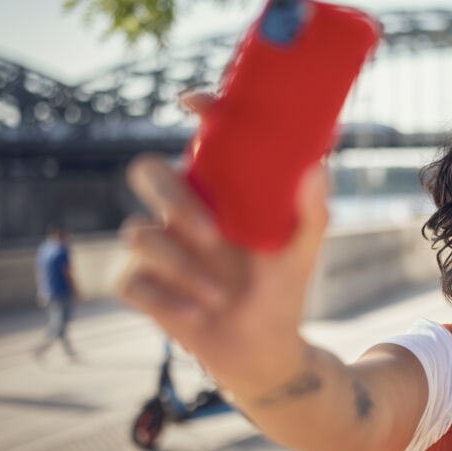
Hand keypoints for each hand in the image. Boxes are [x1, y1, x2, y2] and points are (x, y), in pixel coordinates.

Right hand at [116, 92, 329, 389]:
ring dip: (182, 267)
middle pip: (146, 172)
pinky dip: (169, 300)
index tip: (197, 102)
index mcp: (217, 190)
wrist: (263, 347)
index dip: (196, 113)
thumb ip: (313, 212)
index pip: (199, 138)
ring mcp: (157, 245)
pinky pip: (133, 281)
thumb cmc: (280, 288)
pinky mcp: (142, 285)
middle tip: (210, 233)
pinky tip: (199, 315)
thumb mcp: (303, 251)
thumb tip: (317, 168)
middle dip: (172, 198)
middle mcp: (181, 209)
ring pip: (139, 234)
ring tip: (221, 297)